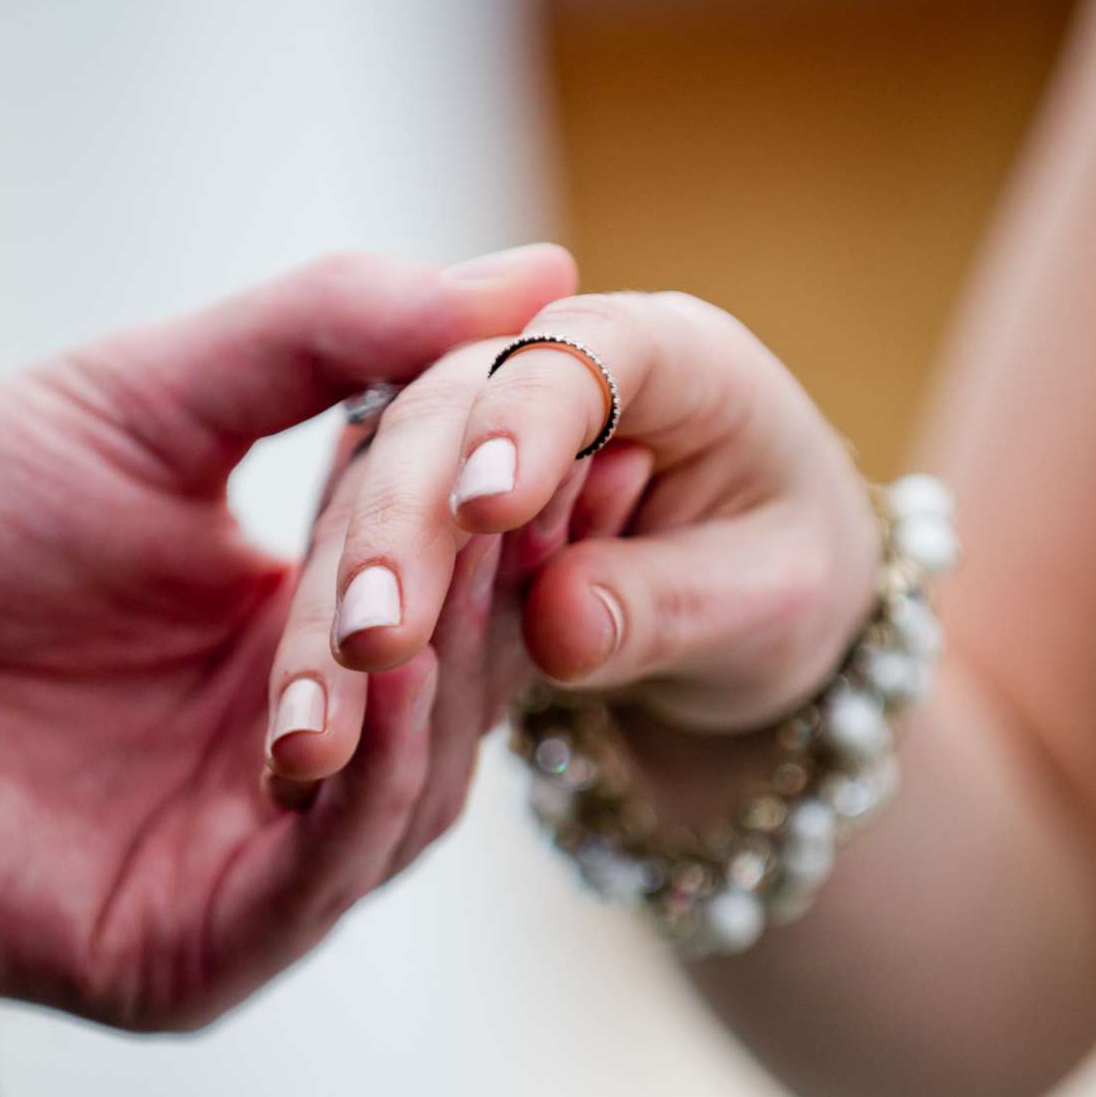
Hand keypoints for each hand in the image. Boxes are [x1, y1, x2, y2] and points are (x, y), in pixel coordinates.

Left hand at [0, 246, 574, 1031]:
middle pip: (448, 703)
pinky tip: (373, 699)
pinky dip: (361, 795)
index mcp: (295, 647)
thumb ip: (337, 333)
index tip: (590, 436)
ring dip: (430, 699)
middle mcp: (288, 767)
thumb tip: (536, 270)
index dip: (516, 527)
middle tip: (532, 512)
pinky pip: (316, 886)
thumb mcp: (160, 398)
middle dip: (478, 609)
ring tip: (443, 594)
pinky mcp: (195, 954)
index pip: (451, 601)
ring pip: (405, 801)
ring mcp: (247, 868)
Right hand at [286, 291, 875, 737]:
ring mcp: (473, 434)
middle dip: (401, 527)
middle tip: (375, 640)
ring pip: (376, 493)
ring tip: (312, 731)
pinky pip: (363, 562)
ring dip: (338, 605)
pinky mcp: (427, 509)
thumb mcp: (777, 603)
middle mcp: (551, 372)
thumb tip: (560, 625)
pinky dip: (329, 647)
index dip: (528, 423)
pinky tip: (300, 741)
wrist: (760, 608)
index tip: (487, 508)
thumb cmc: (795, 579)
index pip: (581, 357)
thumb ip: (671, 605)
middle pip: (443, 414)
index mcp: (672, 355)